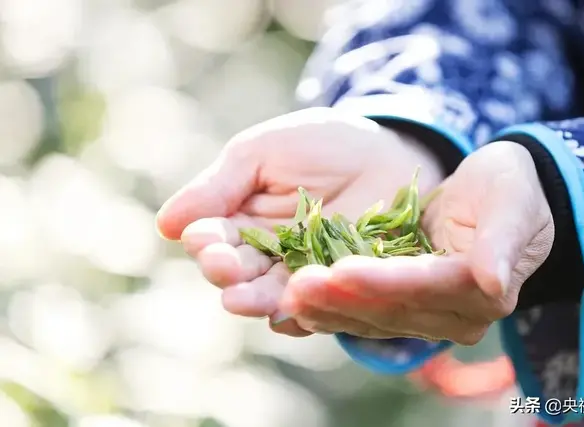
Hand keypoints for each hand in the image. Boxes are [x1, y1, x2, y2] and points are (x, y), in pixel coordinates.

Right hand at [155, 107, 444, 335]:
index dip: (206, 241)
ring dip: (254, 299)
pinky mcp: (335, 287)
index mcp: (239, 219)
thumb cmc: (319, 144)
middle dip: (226, 272)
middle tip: (223, 269)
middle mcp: (264, 253)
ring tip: (242, 300)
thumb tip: (165, 224)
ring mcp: (299, 273)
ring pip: (270, 294)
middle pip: (237, 272)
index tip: (202, 240)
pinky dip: (301, 311)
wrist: (388, 153)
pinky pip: (314, 306)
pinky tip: (291, 311)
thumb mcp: (262, 153)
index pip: (213, 238)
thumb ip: (218, 187)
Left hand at [279, 141, 553, 343]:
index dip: (384, 281)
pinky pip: (363, 313)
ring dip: (328, 309)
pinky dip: (331, 309)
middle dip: (342, 298)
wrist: (496, 197)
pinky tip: (294, 301)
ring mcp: (427, 316)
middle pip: (391, 309)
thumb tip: (494, 283)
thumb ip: (504, 239)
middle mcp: (454, 315)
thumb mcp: (512, 201)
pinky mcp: (403, 306)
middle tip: (294, 287)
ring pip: (370, 318)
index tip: (341, 270)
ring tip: (285, 296)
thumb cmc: (509, 189)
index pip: (426, 287)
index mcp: (482, 292)